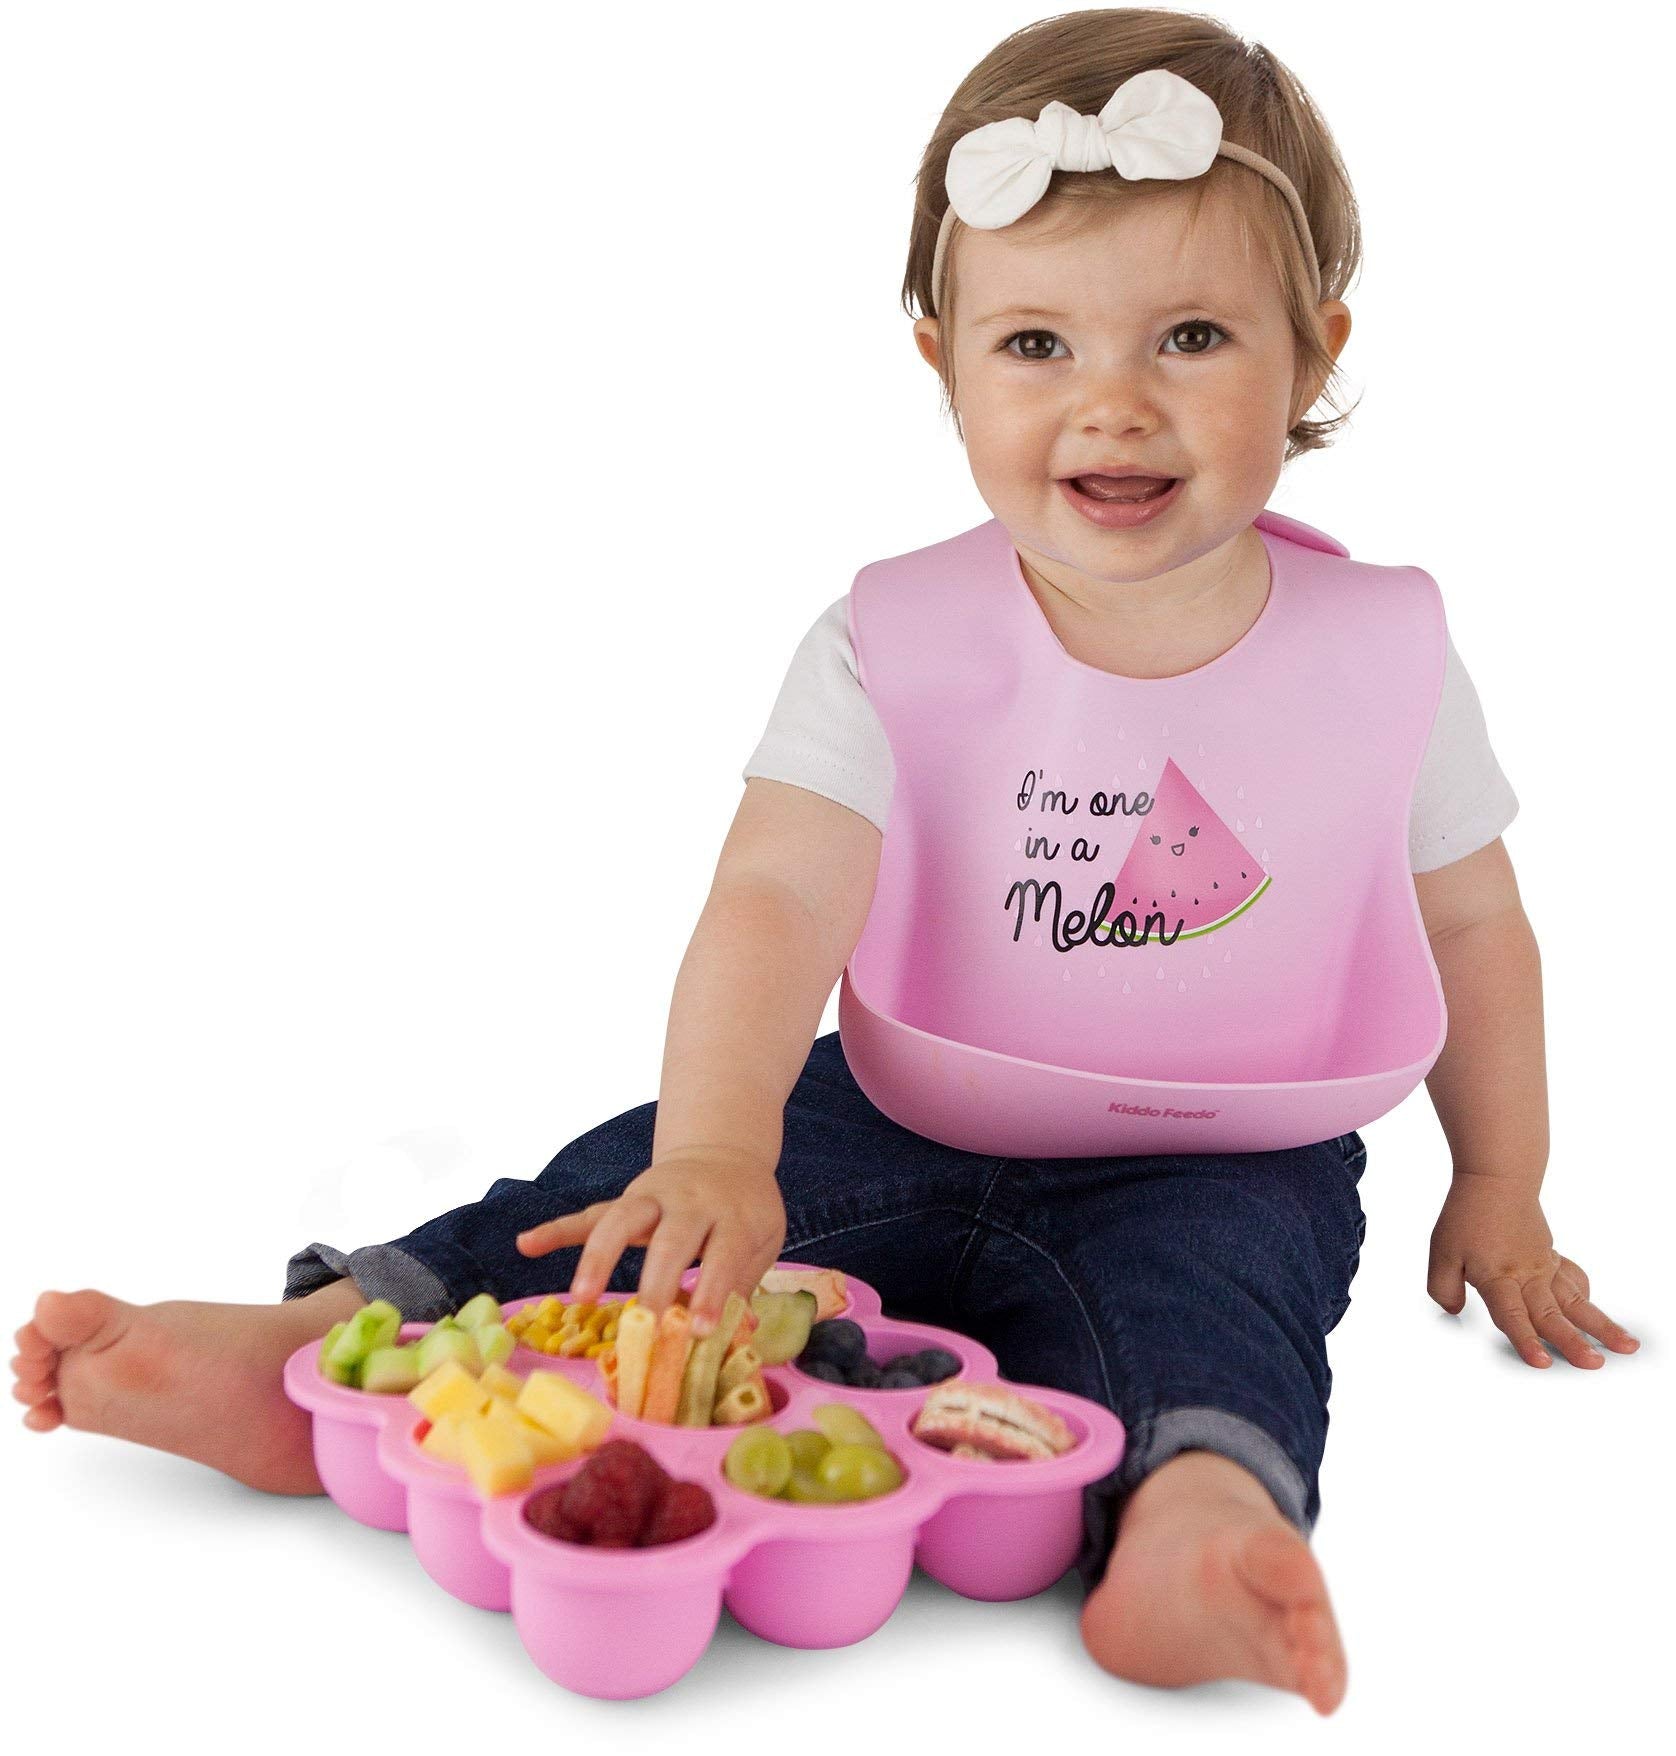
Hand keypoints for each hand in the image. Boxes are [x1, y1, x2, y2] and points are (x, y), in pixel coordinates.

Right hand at [514, 1150, 785, 1336]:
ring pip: (621, 1219)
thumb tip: (732, 1337)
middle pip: (670, 1238)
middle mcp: (690, 1201)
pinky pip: (590, 1214)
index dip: (711, 1290)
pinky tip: (527, 1244)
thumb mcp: (761, 1241)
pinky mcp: (627, 1199)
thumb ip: (742, 1284)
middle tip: (645, 1324)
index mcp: (732, 1213)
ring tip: (579, 1297)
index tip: (698, 1331)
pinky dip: (558, 1228)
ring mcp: (654, 1197)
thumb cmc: (745, 1213)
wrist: (724, 1155)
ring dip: (599, 1257)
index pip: (724, 1252)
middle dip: (656, 1281)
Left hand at [1427, 1178, 1639, 1367]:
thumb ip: (1443, 1288)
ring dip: (1601, 1325)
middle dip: (1573, 1342)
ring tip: (1627, 1345)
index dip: (1526, 1340)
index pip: (1512, 1315)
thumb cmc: (1467, 1214)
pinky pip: (1573, 1282)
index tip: (1542, 1363)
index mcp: (1497, 1276)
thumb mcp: (1440, 1252)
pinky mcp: (1552, 1259)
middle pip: (1551, 1314)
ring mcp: (1544, 1267)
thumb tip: (1455, 1311)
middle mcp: (1526, 1275)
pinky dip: (1586, 1298)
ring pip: (1576, 1301)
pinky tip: (1594, 1313)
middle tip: (1593, 1364)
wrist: (1496, 1179)